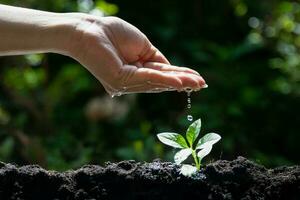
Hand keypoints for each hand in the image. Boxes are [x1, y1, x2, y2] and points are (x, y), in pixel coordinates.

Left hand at [70, 16, 206, 95]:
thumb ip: (157, 59)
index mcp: (137, 71)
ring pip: (157, 82)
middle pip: (161, 81)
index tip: (197, 79)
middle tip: (203, 85)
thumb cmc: (113, 34)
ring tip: (197, 83)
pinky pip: (147, 79)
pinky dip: (164, 80)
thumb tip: (172, 70)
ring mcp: (125, 84)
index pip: (161, 74)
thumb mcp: (143, 46)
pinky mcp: (119, 81)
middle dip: (183, 82)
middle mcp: (131, 81)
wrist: (90, 29)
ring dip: (178, 82)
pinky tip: (180, 82)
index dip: (179, 76)